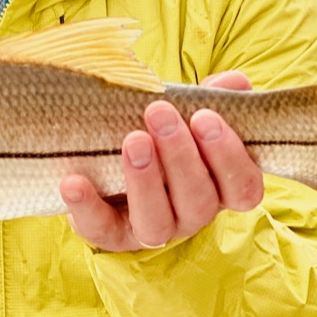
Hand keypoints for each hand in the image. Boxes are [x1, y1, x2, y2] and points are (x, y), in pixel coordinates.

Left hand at [61, 71, 263, 251]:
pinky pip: (101, 228)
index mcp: (218, 187)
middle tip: (160, 113)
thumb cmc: (161, 134)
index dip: (229, 156)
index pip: (242, 187)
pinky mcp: (110, 234)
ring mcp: (151, 228)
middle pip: (199, 200)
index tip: (205, 117)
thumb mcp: (186, 112)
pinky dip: (87, 206)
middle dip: (180, 156)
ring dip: (145, 181)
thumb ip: (212, 98)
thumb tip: (235, 82)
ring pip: (157, 222)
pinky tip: (74, 181)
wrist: (110, 160)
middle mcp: (191, 214)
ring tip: (132, 140)